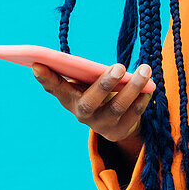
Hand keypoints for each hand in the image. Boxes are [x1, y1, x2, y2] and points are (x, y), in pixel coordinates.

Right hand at [32, 61, 152, 145]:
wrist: (111, 120)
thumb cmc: (94, 91)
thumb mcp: (82, 82)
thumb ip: (72, 71)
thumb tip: (46, 59)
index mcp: (69, 98)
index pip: (55, 88)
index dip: (46, 78)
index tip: (37, 63)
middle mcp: (83, 114)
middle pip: (91, 102)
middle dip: (105, 84)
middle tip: (119, 65)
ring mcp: (102, 125)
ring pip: (118, 108)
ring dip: (133, 88)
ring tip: (145, 69)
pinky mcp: (120, 131)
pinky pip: (134, 114)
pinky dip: (143, 99)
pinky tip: (151, 87)